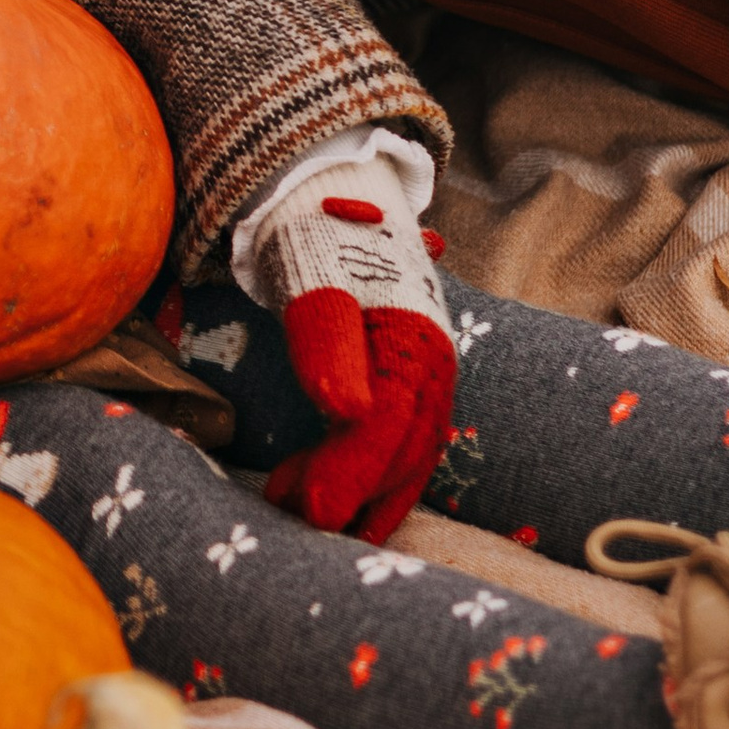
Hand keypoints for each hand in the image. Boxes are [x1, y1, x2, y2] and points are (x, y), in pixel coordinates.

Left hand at [240, 169, 456, 542]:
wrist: (329, 203)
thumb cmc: (316, 243)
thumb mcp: (314, 287)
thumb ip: (328, 347)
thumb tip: (348, 412)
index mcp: (414, 344)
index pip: (388, 426)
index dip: (353, 474)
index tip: (314, 514)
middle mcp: (430, 367)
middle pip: (401, 449)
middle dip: (354, 495)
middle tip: (299, 525)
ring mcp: (421, 377)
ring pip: (402, 452)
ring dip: (358, 492)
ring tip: (298, 511)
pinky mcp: (403, 383)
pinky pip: (393, 440)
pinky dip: (363, 473)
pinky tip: (317, 489)